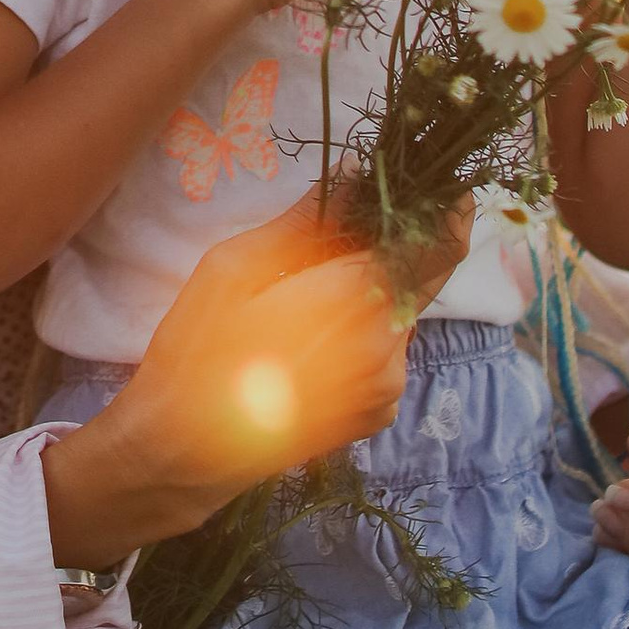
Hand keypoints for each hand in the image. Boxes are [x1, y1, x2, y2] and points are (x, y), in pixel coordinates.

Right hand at [41, 202, 413, 560]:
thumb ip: (305, 220)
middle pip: (427, 274)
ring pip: (405, 312)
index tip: (431, 184)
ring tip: (313, 293)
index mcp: (355, 300)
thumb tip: (355, 175)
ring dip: (378, 289)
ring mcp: (388, 386)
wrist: (185, 454)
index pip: (439, 243)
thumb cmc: (197, 352)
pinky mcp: (379, 412)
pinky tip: (314, 337)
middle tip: (352, 227)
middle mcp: (388, 345)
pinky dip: (368, 331)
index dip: (443, 208)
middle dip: (403, 242)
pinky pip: (390, 351)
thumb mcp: (234, 267)